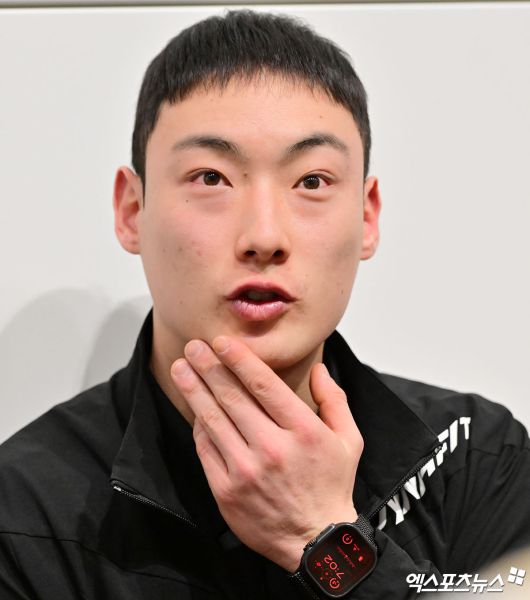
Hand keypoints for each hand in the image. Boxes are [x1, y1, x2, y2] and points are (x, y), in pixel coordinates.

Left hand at [170, 336, 362, 572]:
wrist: (315, 541)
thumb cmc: (331, 485)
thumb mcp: (349, 440)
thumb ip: (334, 400)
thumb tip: (319, 369)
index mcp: (303, 431)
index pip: (264, 385)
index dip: (240, 359)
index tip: (222, 342)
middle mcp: (272, 448)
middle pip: (232, 397)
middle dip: (209, 367)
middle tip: (194, 346)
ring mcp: (246, 470)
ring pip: (213, 419)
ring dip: (195, 390)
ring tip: (181, 368)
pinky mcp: (226, 490)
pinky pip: (206, 448)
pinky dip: (198, 425)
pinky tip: (194, 407)